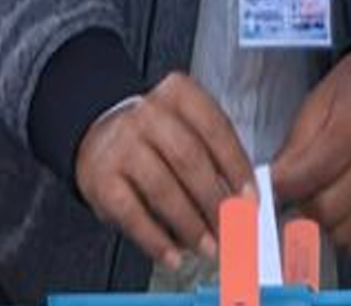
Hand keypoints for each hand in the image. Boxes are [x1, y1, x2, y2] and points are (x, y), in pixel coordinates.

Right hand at [74, 72, 254, 269]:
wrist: (99, 140)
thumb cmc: (155, 140)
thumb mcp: (187, 131)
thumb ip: (215, 160)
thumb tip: (242, 204)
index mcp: (178, 94)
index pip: (215, 129)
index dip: (237, 167)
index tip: (251, 199)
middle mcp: (147, 114)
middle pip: (190, 159)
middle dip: (216, 201)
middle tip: (233, 230)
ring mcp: (121, 145)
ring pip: (163, 189)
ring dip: (191, 225)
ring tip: (209, 247)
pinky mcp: (101, 179)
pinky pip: (132, 214)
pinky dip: (156, 240)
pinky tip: (173, 255)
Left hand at [269, 47, 350, 257]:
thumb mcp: (315, 103)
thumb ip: (294, 147)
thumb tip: (272, 185)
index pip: (307, 175)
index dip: (280, 187)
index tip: (267, 187)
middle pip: (324, 210)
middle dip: (297, 208)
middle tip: (287, 197)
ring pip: (342, 232)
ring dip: (320, 225)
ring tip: (311, 203)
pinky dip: (344, 235)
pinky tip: (335, 214)